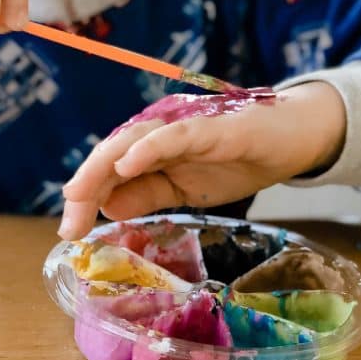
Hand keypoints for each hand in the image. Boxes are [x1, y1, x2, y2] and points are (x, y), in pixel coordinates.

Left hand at [58, 83, 345, 238]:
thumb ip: (148, 195)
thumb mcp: (186, 190)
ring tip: (79, 190)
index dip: (86, 196)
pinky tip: (128, 163)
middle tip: (69, 225)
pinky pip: (177, 135)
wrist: (291, 140)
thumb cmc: (237, 160)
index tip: (69, 231)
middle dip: (86, 187)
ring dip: (104, 166)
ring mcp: (186, 129)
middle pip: (112, 155)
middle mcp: (161, 135)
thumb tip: (108, 207)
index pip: (110, 171)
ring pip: (134, 140)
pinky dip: (150, 146)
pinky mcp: (214, 128)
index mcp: (153, 152)